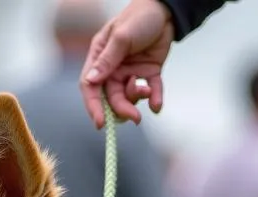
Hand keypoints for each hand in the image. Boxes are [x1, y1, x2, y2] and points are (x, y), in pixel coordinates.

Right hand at [80, 0, 174, 127]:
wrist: (166, 9)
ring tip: (146, 91)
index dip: (94, 107)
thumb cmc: (139, 16)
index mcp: (100, 58)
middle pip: (111, 98)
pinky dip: (154, 100)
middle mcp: (113, 69)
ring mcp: (130, 72)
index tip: (101, 124)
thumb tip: (90, 81)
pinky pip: (150, 92)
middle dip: (122, 109)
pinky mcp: (148, 73)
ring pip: (129, 98)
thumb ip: (107, 60)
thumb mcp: (121, 37)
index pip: (90, 87)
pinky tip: (157, 105)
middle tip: (134, 117)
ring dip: (137, 99)